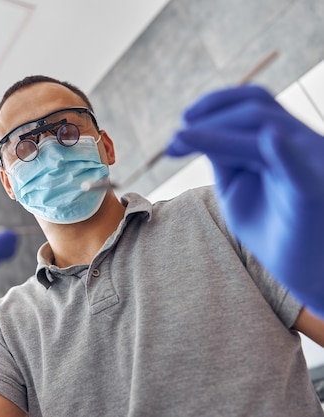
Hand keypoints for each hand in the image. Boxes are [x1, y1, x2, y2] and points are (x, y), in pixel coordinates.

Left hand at [166, 85, 323, 316]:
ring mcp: (312, 164)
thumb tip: (192, 129)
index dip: (213, 106)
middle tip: (173, 142)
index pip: (253, 104)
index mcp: (288, 140)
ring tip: (182, 140)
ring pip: (265, 128)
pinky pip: (300, 169)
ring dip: (216, 132)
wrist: (304, 273)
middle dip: (208, 119)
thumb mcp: (237, 186)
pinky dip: (284, 151)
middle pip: (255, 109)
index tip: (178, 129)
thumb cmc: (272, 228)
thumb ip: (222, 155)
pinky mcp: (313, 193)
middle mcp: (304, 143)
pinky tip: (269, 139)